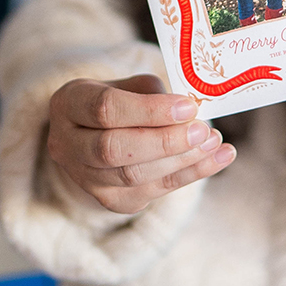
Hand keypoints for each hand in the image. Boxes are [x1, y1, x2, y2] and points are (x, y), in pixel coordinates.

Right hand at [47, 74, 234, 214]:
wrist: (97, 136)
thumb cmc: (120, 101)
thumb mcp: (129, 85)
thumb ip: (153, 94)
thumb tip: (190, 112)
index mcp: (68, 104)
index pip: (106, 109)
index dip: (150, 110)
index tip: (189, 106)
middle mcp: (67, 145)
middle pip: (113, 149)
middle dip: (164, 142)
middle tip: (202, 131)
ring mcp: (85, 178)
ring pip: (133, 176)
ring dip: (181, 160)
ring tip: (215, 142)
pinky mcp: (111, 200)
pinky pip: (154, 191)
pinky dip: (191, 175)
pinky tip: (218, 158)